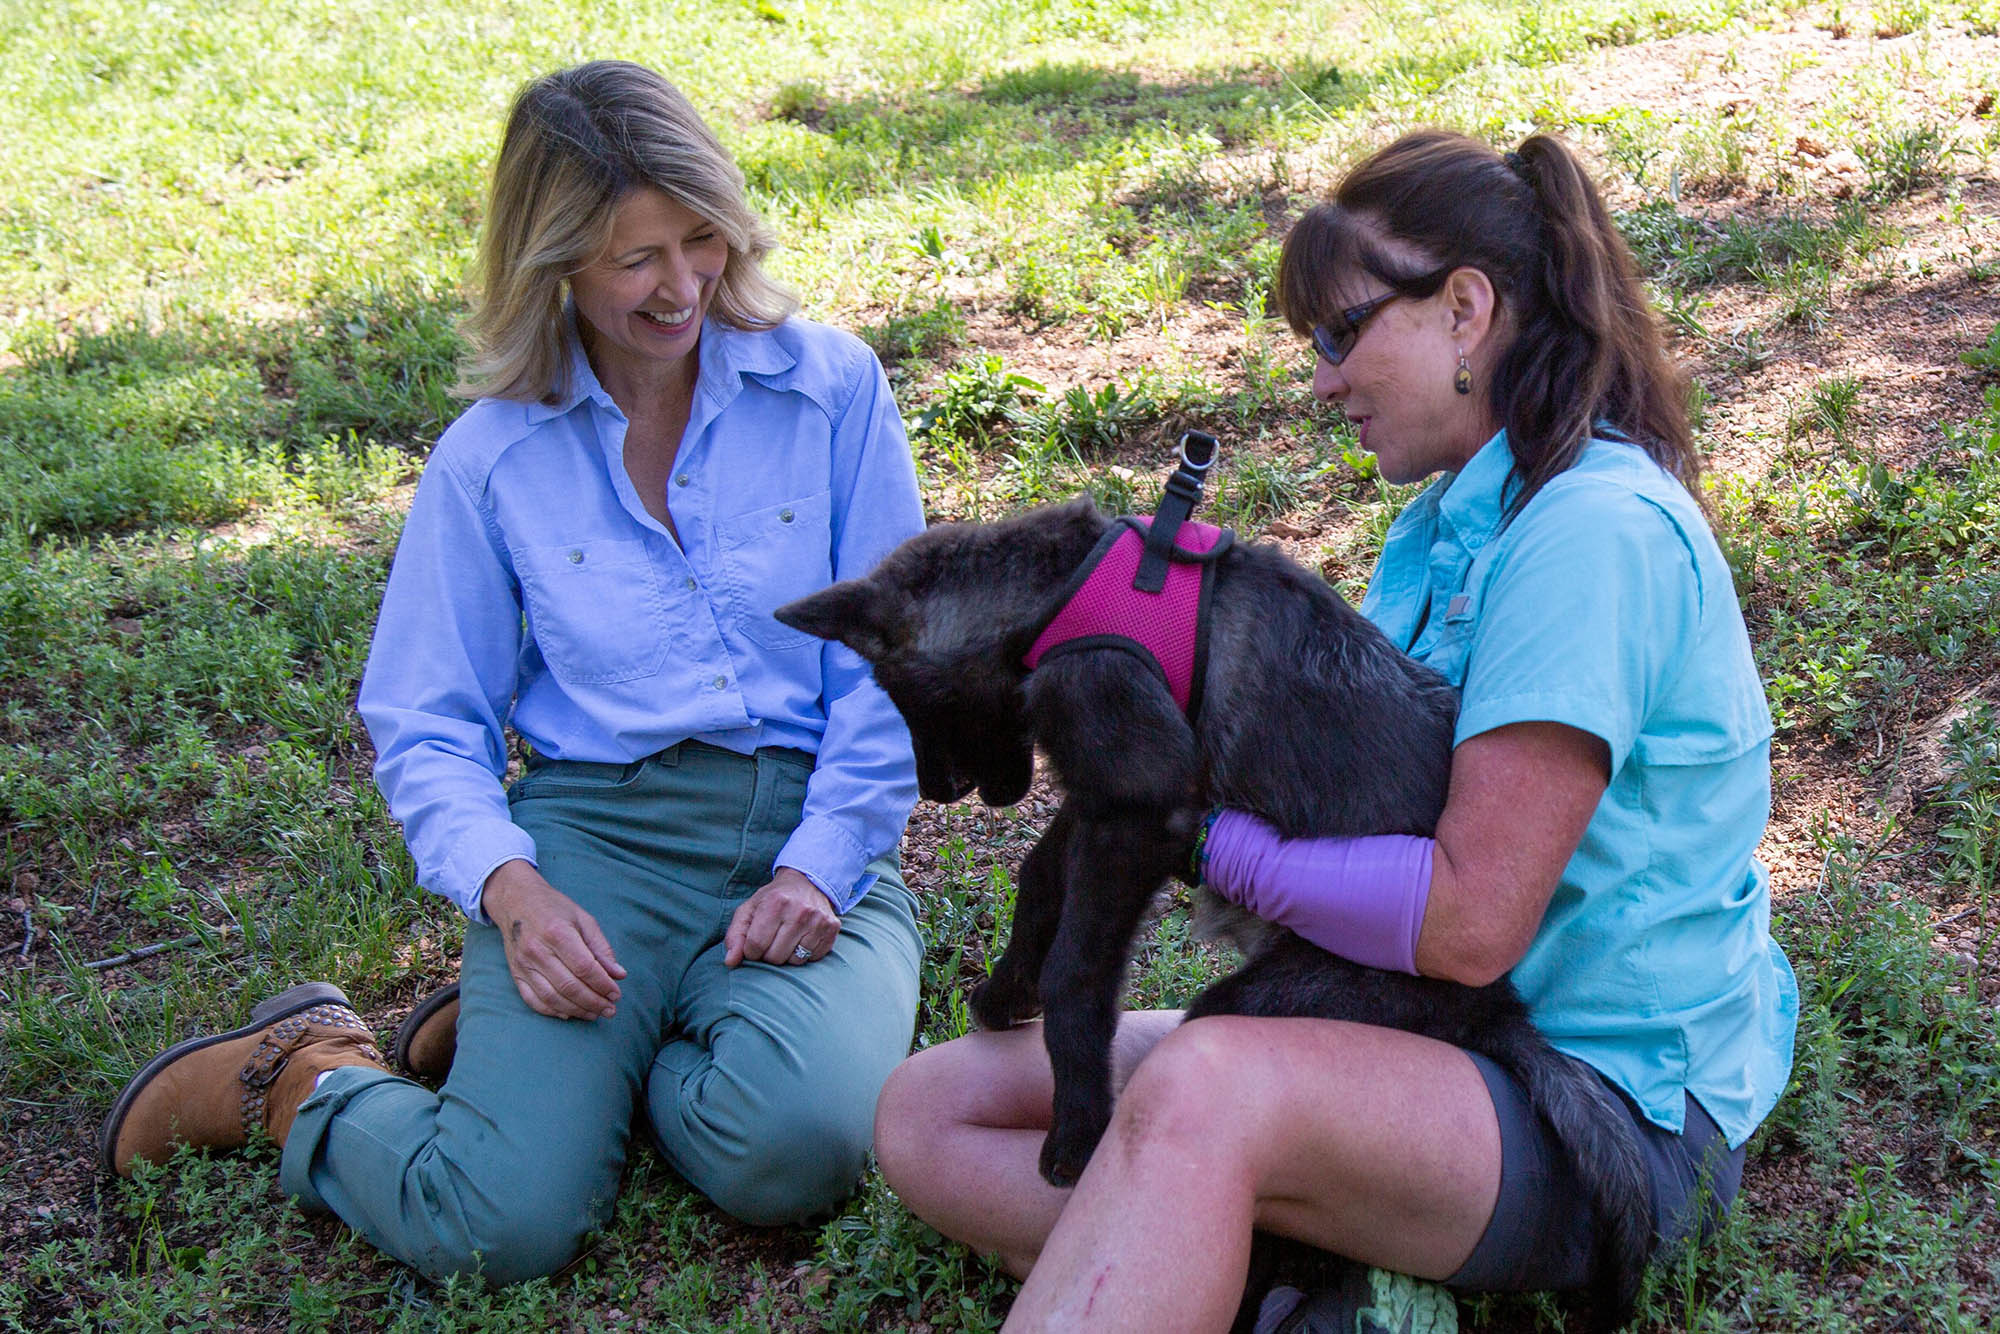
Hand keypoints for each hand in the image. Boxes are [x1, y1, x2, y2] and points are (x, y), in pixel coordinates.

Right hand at [480, 859, 627, 1019]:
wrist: (516, 900)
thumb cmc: (554, 908)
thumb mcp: (583, 919)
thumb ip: (601, 948)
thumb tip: (619, 975)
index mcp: (558, 932)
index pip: (584, 968)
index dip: (603, 985)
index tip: (617, 994)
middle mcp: (538, 950)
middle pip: (569, 986)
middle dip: (594, 1002)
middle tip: (610, 1010)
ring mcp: (523, 964)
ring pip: (552, 998)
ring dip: (576, 1010)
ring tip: (595, 1013)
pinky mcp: (515, 973)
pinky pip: (533, 1000)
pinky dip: (552, 1011)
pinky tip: (569, 1013)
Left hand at [725, 868, 838, 966]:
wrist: (807, 882)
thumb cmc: (774, 899)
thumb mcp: (749, 909)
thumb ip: (735, 935)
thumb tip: (730, 962)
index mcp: (775, 903)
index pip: (755, 946)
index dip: (751, 950)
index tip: (755, 943)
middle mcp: (800, 911)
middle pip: (775, 957)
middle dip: (768, 954)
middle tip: (771, 939)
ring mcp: (819, 920)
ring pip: (795, 960)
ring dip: (787, 955)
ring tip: (786, 938)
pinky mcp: (832, 929)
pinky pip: (813, 958)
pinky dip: (804, 953)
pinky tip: (802, 938)